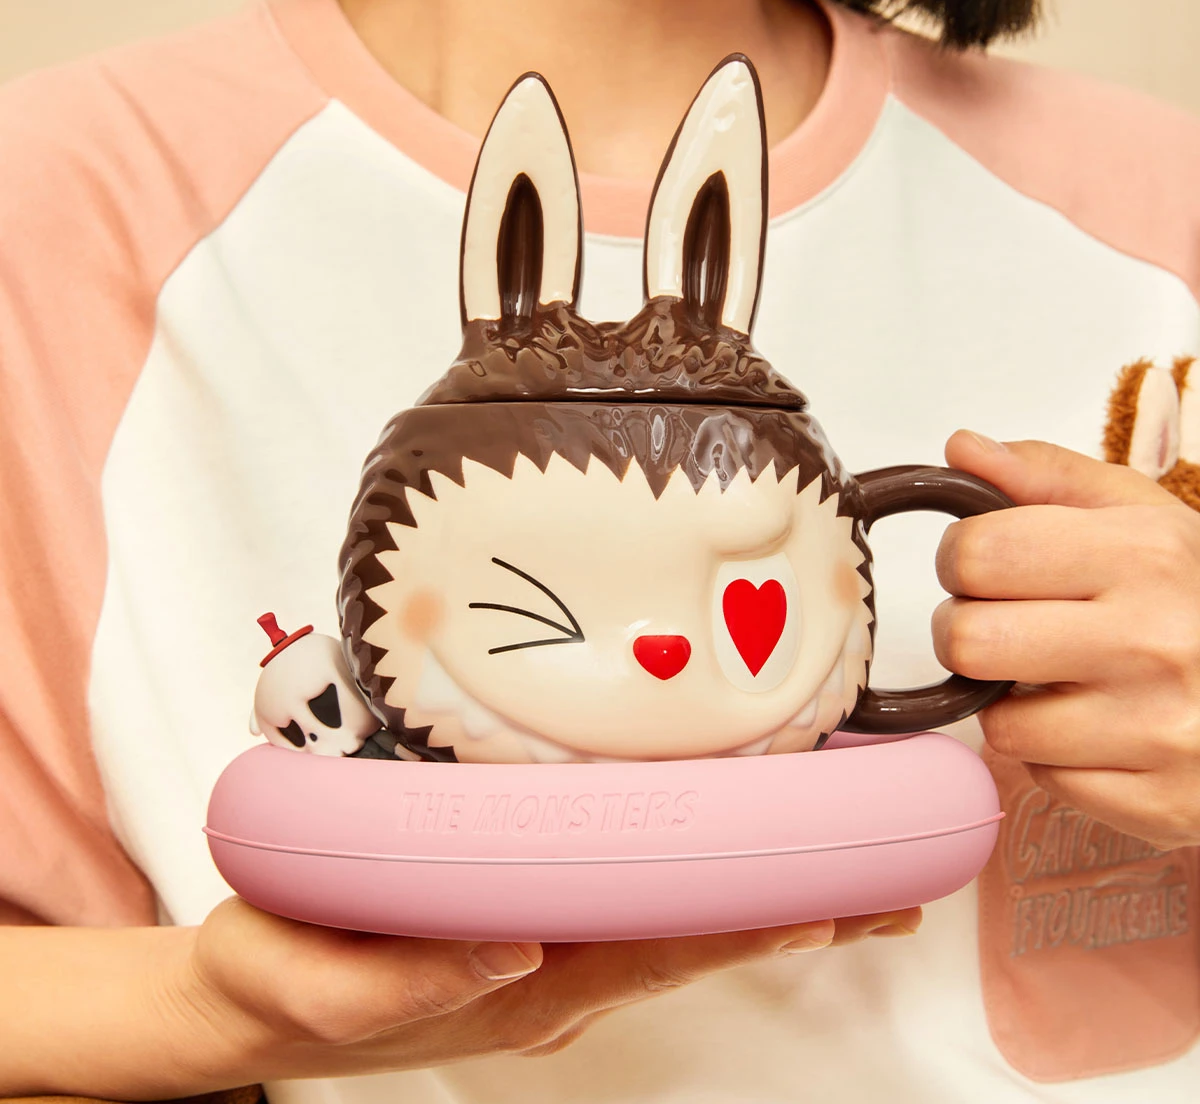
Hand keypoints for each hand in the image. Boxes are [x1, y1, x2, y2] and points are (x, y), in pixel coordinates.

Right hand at [176, 898, 919, 1085]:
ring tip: (849, 874)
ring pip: (674, 926)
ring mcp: (548, 961)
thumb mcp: (309, 980)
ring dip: (762, 902)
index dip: (738, 925)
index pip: (647, 950)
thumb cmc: (281, 979)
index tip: (825, 898)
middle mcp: (551, 976)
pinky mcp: (531, 937)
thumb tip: (514, 950)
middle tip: (887, 885)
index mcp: (514, 985)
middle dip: (792, 915)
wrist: (248, 1002)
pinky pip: (636, 912)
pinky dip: (699, 888)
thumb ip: (400, 980)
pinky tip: (728, 858)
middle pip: (689, 940)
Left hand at [933, 430, 1199, 849]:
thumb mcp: (1139, 516)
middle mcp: (1157, 640)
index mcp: (1145, 553)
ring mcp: (1163, 728)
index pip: (974, 554)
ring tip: (1065, 679)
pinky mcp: (1162, 801)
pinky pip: (1046, 779)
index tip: (986, 567)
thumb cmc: (1197, 596)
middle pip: (967, 641)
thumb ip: (1044, 478)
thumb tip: (962, 450)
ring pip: (1000, 723)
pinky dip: (1059, 757)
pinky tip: (1099, 728)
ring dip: (1016, 703)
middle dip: (970, 632)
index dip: (962, 559)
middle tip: (1010, 626)